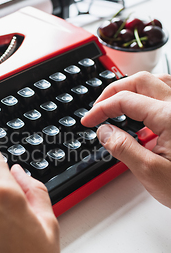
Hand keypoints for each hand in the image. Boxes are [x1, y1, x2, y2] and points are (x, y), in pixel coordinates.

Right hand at [81, 71, 170, 207]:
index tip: (89, 121)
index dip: (101, 108)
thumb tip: (104, 131)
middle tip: (98, 110)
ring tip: (117, 105)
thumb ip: (122, 147)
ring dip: (133, 89)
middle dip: (114, 92)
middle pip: (140, 81)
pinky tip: (142, 113)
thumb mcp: (150, 172)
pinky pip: (168, 93)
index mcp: (170, 117)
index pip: (125, 100)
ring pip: (156, 82)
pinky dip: (149, 96)